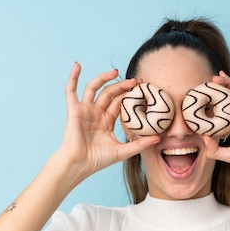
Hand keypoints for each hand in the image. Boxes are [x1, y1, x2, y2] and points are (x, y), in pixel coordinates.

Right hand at [58, 62, 159, 177]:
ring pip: (94, 88)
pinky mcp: (74, 110)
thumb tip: (158, 139)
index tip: (142, 88)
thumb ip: (140, 144)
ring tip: (116, 71)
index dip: (130, 95)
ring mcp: (85, 110)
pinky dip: (73, 77)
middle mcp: (96, 113)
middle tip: (136, 80)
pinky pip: (71, 90)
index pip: (120, 103)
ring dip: (104, 78)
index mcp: (106, 121)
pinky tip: (77, 65)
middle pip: (110, 93)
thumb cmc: (98, 160)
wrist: (79, 165)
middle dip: (123, 85)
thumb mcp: (123, 151)